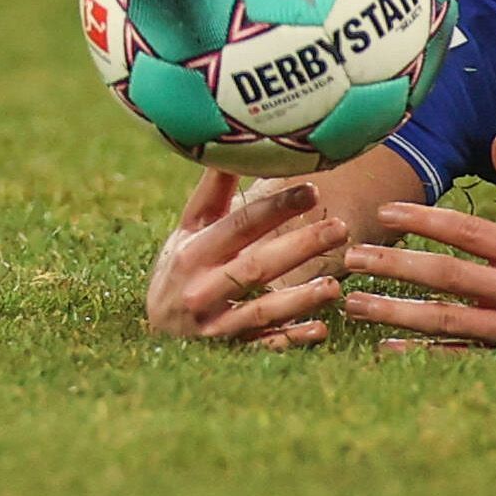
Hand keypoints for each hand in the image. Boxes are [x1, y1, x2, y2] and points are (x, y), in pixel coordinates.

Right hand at [144, 171, 345, 347]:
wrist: (154, 330)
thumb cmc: (180, 268)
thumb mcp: (187, 231)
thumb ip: (212, 194)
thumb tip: (229, 144)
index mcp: (194, 252)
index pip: (239, 225)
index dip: (276, 207)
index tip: (312, 190)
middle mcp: (201, 288)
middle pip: (256, 266)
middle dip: (300, 247)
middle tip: (341, 228)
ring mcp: (214, 324)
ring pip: (260, 311)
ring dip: (299, 299)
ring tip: (335, 284)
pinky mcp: (228, 351)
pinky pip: (262, 347)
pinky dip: (290, 339)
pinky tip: (320, 329)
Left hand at [341, 135, 495, 353]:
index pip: (471, 232)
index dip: (427, 219)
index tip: (388, 211)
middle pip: (449, 276)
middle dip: (397, 266)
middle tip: (352, 258)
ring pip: (447, 320)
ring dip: (397, 313)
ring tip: (355, 303)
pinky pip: (459, 358)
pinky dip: (421, 355)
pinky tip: (384, 350)